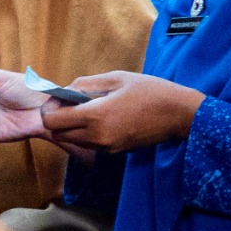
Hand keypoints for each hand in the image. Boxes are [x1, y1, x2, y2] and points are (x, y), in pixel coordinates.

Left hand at [39, 71, 203, 154]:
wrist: (179, 114)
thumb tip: (65, 90)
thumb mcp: (117, 78)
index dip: (50, 109)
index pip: (52, 120)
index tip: (59, 99)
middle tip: (71, 104)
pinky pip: (90, 144)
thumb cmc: (151, 91)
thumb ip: (86, 84)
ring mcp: (106, 147)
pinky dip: (88, 133)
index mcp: (96, 115)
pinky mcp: (114, 152)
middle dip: (58, 119)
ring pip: (73, 141)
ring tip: (89, 111)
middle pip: (58, 133)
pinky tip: (104, 119)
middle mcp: (97, 136)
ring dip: (72, 127)